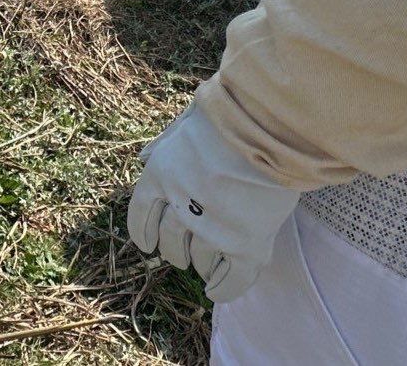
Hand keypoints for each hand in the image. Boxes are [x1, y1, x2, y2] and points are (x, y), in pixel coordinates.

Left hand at [127, 108, 299, 303]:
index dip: (143, 232)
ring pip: (198, 260)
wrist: (266, 125)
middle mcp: (180, 205)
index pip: (140, 214)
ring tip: (205, 264)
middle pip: (169, 241)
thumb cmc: (228, 116)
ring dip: (199, 264)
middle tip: (180, 254)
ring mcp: (212, 229)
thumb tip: (144, 159)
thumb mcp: (185, 121)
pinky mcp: (245, 246)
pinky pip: (230, 280)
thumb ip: (165, 143)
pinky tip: (215, 291)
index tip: (147, 244)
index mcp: (161, 174)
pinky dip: (222, 289)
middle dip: (173, 250)